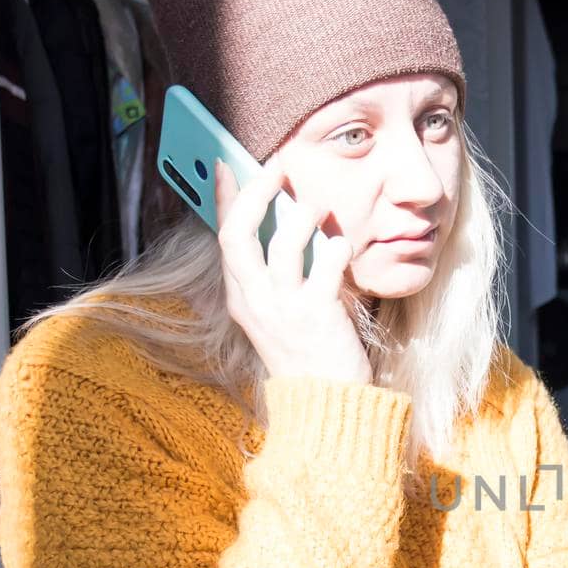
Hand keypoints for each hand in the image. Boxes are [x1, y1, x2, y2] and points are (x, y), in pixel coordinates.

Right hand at [212, 156, 370, 384]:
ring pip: (283, 245)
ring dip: (301, 215)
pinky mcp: (317, 315)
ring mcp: (284, 308)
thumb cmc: (308, 351)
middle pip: (240, 235)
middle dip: (255, 194)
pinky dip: (336, 247)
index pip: (224, 238)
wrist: (327, 402)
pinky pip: (326, 266)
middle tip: (276, 168)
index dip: (225, 199)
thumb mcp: (279, 313)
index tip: (227, 165)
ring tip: (316, 204)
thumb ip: (275, 274)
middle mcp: (255, 301)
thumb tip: (287, 220)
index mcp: (241, 298)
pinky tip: (343, 244)